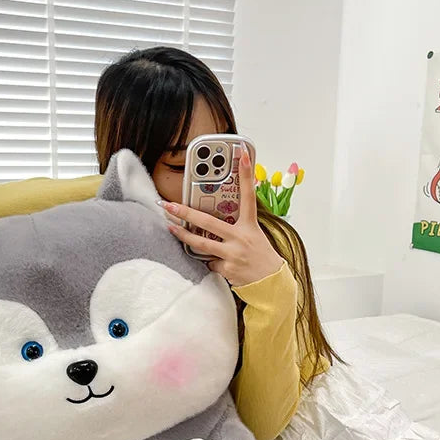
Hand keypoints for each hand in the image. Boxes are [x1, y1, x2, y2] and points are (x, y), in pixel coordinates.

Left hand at [162, 149, 284, 286]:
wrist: (271, 284)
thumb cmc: (261, 257)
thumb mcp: (255, 236)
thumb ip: (237, 226)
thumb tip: (215, 220)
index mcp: (250, 225)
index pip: (249, 196)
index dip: (246, 175)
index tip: (242, 155)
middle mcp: (241, 237)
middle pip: (208, 222)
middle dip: (185, 213)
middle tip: (168, 205)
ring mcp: (233, 254)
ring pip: (201, 244)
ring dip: (183, 236)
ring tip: (170, 227)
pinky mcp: (227, 269)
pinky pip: (209, 263)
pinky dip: (210, 262)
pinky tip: (220, 264)